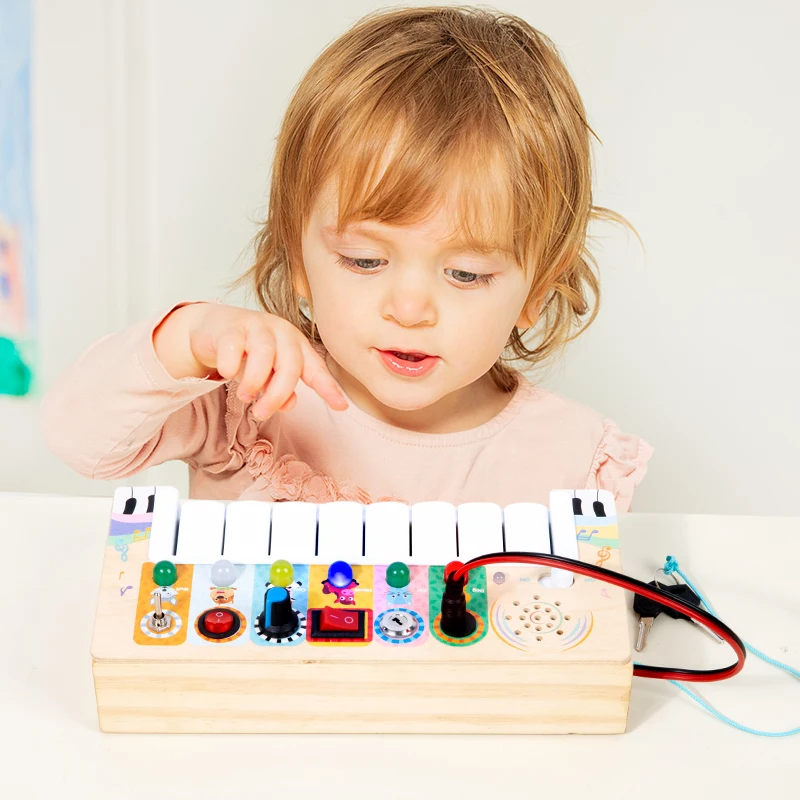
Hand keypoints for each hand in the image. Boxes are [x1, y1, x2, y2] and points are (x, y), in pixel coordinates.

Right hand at [155, 303, 347, 419]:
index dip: (328, 388)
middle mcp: (281, 332)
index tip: (341, 407)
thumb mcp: (269, 373)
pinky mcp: (230, 326)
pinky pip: (233, 346)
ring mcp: (256, 326)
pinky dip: (231, 364)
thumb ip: (281, 388)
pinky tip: (228, 374)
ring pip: (264, 353)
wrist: (215, 328)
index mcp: (296, 345)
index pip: (316, 368)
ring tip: (245, 397)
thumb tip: (289, 405)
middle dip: (278, 393)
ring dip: (255, 381)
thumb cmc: (249, 353)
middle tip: (262, 413)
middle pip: (290, 364)